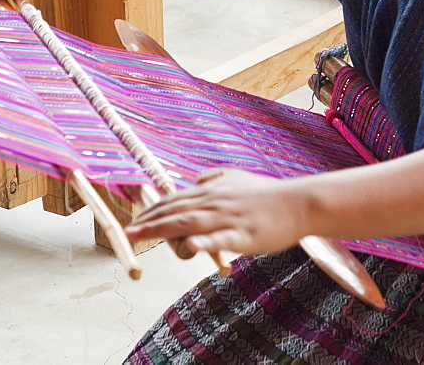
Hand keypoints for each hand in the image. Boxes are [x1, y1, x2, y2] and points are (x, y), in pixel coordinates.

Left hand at [125, 169, 309, 255]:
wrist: (298, 201)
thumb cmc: (268, 193)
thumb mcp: (237, 178)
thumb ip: (215, 178)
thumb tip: (197, 179)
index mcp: (212, 192)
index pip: (175, 201)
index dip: (153, 211)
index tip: (135, 220)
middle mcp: (214, 203)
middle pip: (174, 212)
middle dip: (148, 222)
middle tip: (126, 232)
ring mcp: (227, 218)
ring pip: (188, 223)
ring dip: (160, 229)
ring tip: (138, 236)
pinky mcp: (244, 234)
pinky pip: (221, 239)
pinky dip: (204, 243)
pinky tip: (190, 246)